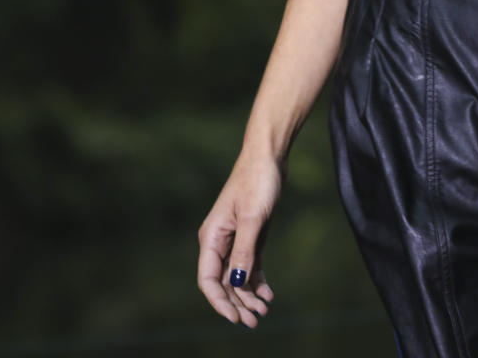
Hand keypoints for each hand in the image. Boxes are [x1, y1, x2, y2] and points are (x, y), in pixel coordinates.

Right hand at [197, 151, 283, 326]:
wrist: (269, 156)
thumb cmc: (257, 180)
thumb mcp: (253, 217)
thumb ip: (244, 251)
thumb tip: (236, 283)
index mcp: (212, 236)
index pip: (208, 279)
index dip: (219, 301)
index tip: (235, 318)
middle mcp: (219, 241)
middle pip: (223, 282)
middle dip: (236, 303)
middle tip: (254, 321)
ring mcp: (234, 239)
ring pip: (237, 276)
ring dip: (248, 295)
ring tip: (263, 311)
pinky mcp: (249, 234)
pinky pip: (249, 265)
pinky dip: (257, 281)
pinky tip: (268, 294)